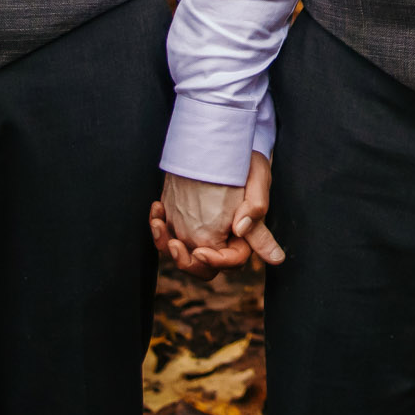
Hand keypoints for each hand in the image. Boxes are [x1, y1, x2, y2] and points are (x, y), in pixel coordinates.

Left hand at [151, 151, 284, 272]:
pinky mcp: (184, 220)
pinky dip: (159, 228)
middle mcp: (221, 237)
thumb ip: (255, 206)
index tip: (202, 252)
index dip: (218, 261)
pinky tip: (157, 210)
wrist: (225, 147)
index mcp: (244, 233)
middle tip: (175, 246)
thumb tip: (241, 231)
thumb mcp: (258, 177)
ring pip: (182, 253)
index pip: (233, 260)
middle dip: (187, 263)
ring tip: (159, 223)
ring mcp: (201, 231)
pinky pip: (168, 235)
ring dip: (166, 244)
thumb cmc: (246, 162)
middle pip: (204, 267)